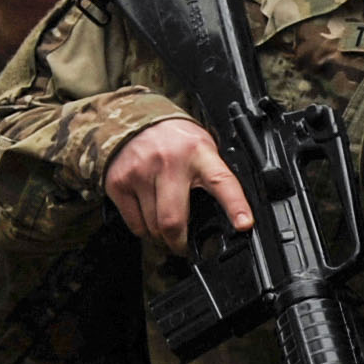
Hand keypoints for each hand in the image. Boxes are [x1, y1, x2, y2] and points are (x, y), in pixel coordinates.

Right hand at [105, 118, 251, 251]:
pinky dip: (144, 229)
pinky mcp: (119, 183)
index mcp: (199, 154)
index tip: (244, 224)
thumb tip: (224, 217)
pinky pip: (135, 224)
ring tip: (165, 225)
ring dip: (161, 236)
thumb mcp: (201, 149)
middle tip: (184, 246)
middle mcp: (169, 162)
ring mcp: (141, 173)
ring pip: (153, 227)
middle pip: (173, 220)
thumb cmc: (174, 139)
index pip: (221, 182)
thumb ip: (210, 177)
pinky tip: (148, 215)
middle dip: (180, 243)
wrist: (133, 118)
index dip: (235, 206)